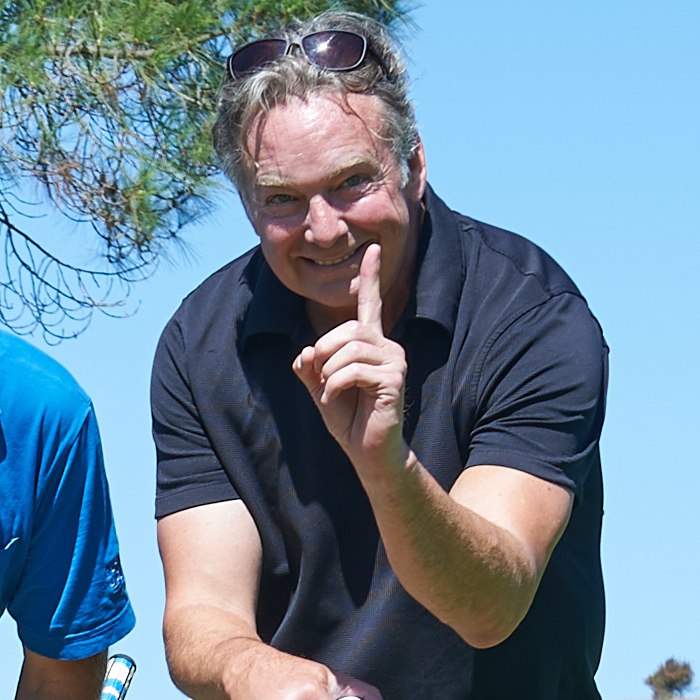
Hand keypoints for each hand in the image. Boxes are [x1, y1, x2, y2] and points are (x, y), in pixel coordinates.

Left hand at [288, 245, 408, 480]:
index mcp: (370, 344)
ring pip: (350, 348)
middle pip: (349, 329)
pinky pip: (353, 370)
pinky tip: (333, 399)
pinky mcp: (394, 380)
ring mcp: (394, 362)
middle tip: (318, 377)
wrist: (368, 452)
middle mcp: (386, 347)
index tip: (373, 247)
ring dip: (328, 371)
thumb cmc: (348, 419)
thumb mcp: (319, 388)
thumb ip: (309, 368)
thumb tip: (304, 351)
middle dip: (324, 350)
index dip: (371, 277)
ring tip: (328, 391)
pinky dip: (333, 385)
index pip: (370, 304)